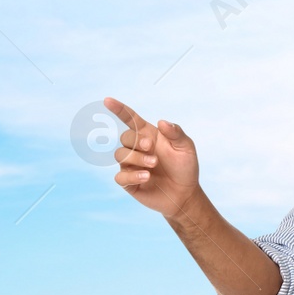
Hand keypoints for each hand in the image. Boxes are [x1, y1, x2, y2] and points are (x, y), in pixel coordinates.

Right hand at [104, 97, 201, 218]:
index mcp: (148, 135)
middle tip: (151, 148)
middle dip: (136, 141)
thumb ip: (176, 133)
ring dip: (136, 158)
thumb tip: (161, 122)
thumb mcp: (186, 147)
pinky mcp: (130, 182)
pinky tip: (147, 177)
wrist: (185, 194)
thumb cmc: (185, 168)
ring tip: (153, 165)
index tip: (107, 100)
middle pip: (124, 137)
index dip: (119, 109)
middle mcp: (137, 149)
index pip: (130, 119)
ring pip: (120, 155)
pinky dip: (132, 175)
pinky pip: (120, 176)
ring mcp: (132, 165)